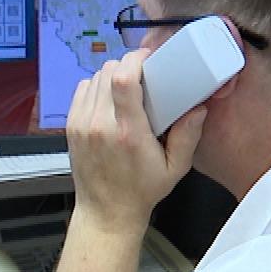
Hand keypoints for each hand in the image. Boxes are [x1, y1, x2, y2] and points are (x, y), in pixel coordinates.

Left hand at [66, 49, 207, 230]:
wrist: (106, 212)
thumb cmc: (140, 191)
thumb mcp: (174, 168)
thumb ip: (188, 137)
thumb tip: (198, 107)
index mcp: (128, 133)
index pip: (123, 80)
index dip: (135, 60)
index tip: (148, 59)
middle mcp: (100, 125)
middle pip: (109, 72)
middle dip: (128, 66)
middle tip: (143, 75)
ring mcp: (82, 125)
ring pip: (95, 78)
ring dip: (112, 75)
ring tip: (127, 86)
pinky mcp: (72, 126)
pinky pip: (82, 89)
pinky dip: (96, 86)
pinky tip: (109, 98)